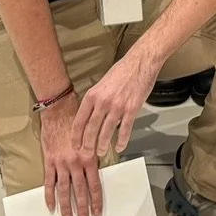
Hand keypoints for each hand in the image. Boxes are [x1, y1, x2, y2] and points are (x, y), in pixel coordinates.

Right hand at [37, 93, 103, 215]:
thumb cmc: (78, 122)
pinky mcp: (50, 162)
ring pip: (64, 190)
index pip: (94, 185)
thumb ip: (94, 156)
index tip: (98, 213)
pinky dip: (49, 196)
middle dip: (83, 208)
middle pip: (80, 191)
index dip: (96, 201)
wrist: (60, 111)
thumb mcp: (92, 138)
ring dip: (67, 207)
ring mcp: (61, 164)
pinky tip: (51, 207)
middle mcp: (76, 163)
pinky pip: (49, 182)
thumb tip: (98, 171)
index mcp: (89, 158)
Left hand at [72, 48, 159, 163]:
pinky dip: (122, 140)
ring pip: (106, 132)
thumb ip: (95, 99)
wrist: (141, 61)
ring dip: (102, 145)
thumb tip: (91, 114)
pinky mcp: (132, 109)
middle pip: (91, 129)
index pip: (79, 121)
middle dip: (88, 145)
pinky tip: (120, 146)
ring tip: (101, 152)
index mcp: (93, 95)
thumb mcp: (102, 83)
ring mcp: (117, 106)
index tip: (75, 145)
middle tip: (87, 154)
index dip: (76, 136)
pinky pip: (125, 129)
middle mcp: (103, 102)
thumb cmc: (123, 70)